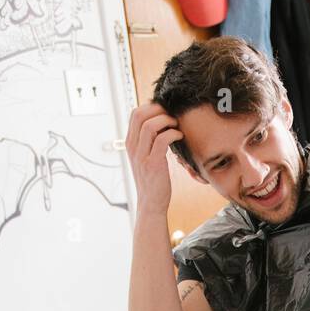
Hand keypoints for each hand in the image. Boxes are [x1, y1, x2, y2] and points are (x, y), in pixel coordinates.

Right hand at [125, 100, 184, 214]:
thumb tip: (161, 123)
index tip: (165, 111)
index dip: (151, 107)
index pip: (135, 113)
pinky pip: (162, 139)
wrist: (151, 203)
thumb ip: (148, 141)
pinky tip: (179, 136)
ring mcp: (141, 155)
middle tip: (172, 115)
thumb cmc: (153, 180)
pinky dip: (173, 133)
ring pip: (150, 125)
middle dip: (159, 109)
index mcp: (130, 143)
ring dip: (167, 120)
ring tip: (176, 125)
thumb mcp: (145, 157)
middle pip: (140, 114)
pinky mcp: (153, 164)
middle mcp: (133, 147)